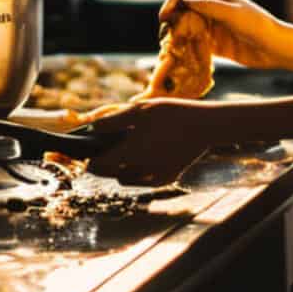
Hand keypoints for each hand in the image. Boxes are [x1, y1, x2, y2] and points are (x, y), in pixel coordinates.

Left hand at [84, 99, 214, 186]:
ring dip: (120, 169)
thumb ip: (114, 121)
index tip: (87, 153)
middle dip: (103, 166)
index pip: (99, 165)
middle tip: (102, 153)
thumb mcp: (141, 110)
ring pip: (127, 179)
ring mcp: (155, 176)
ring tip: (125, 152)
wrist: (205, 126)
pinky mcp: (167, 178)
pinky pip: (145, 180)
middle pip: (111, 175)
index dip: (89, 160)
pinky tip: (145, 157)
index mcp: (132, 151)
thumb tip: (93, 128)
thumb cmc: (171, 114)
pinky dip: (140, 172)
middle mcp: (142, 169)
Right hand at [157, 0, 280, 68]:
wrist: (275, 48)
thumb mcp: (233, 13)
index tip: (164, 18)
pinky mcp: (214, 44)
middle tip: (164, 36)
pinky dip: (184, 48)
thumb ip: (209, 6)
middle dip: (170, 20)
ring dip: (175, 35)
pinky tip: (180, 56)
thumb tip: (184, 0)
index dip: (170, 2)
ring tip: (169, 47)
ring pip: (185, 27)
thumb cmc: (258, 26)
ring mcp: (211, 27)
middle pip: (181, 10)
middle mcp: (210, 9)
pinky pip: (193, 44)